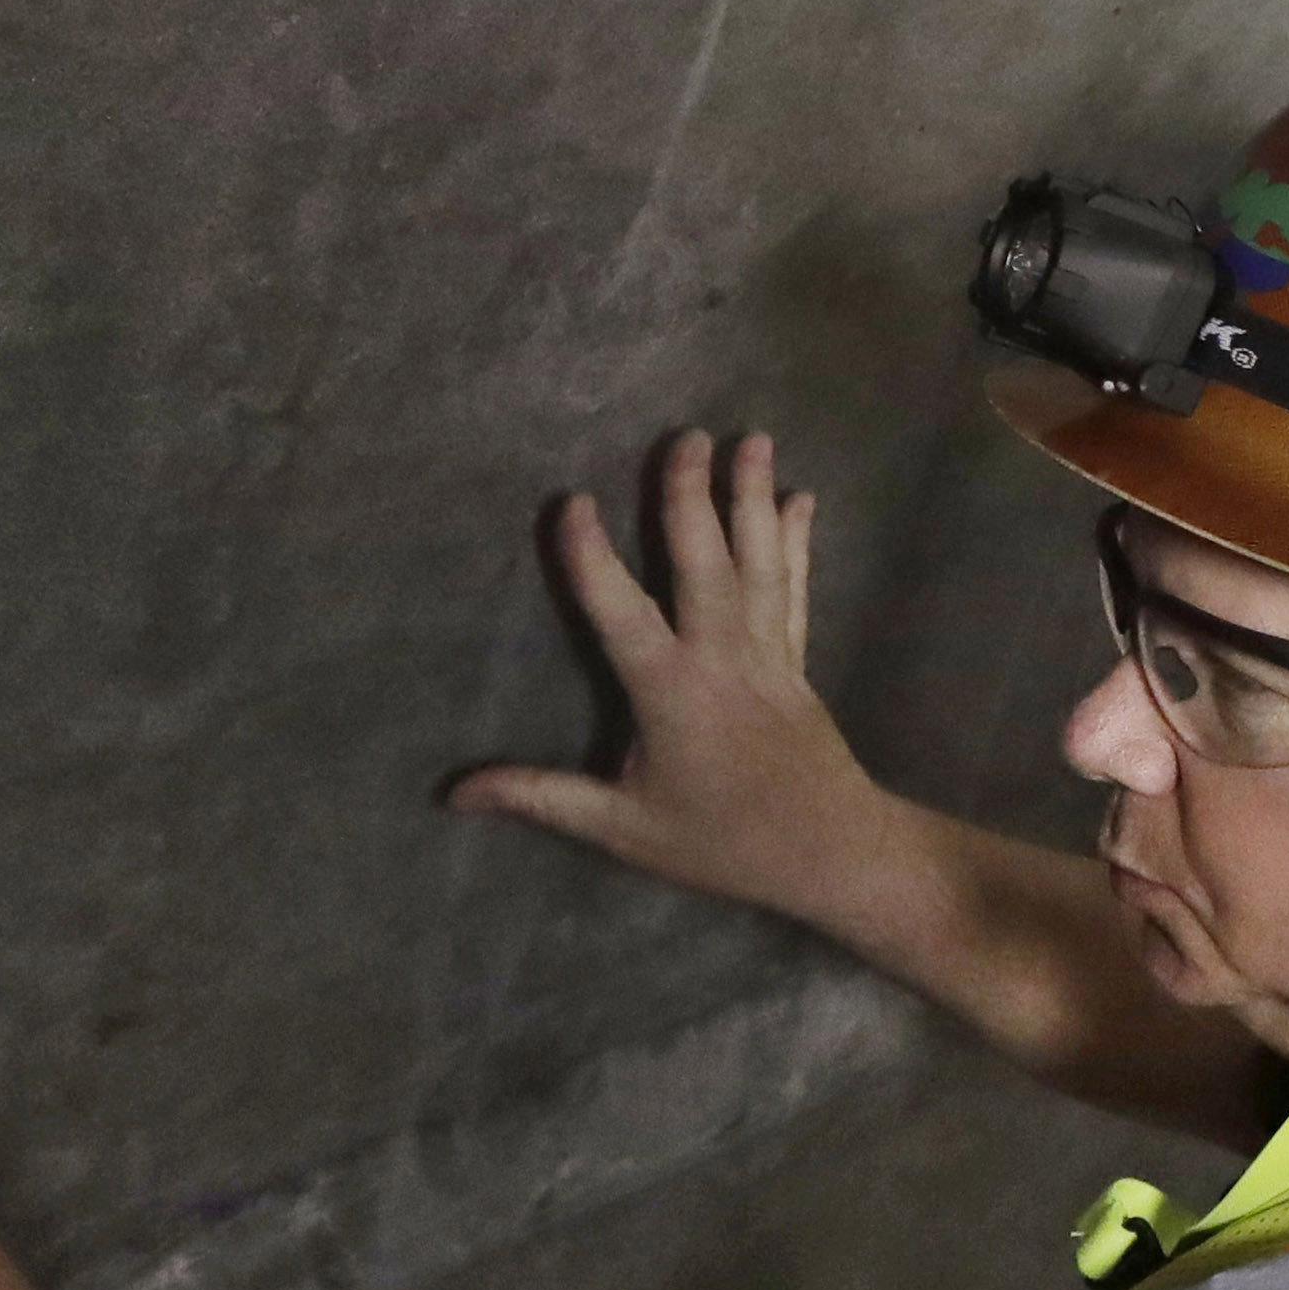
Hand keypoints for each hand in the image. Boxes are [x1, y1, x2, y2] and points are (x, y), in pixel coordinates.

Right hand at [453, 430, 912, 931]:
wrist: (834, 854)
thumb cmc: (724, 843)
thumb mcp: (624, 830)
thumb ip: (542, 798)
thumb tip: (454, 792)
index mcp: (671, 694)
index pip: (621, 614)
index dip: (594, 558)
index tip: (575, 499)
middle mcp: (722, 661)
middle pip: (705, 566)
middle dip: (692, 498)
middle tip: (686, 434)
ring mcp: (768, 656)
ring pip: (759, 566)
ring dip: (753, 499)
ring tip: (752, 437)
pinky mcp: (798, 663)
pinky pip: (794, 592)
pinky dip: (795, 545)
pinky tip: (798, 499)